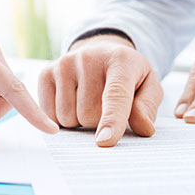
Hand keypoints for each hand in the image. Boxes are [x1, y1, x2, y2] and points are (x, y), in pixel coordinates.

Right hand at [38, 34, 162, 146]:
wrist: (101, 53)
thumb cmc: (127, 75)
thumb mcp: (148, 86)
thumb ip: (147, 107)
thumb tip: (143, 128)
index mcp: (121, 60)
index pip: (115, 95)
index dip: (111, 120)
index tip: (104, 141)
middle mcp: (88, 58)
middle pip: (89, 114)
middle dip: (98, 122)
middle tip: (105, 107)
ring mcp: (64, 64)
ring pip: (67, 118)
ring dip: (79, 122)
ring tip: (88, 102)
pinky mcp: (46, 73)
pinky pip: (49, 115)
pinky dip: (61, 119)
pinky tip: (72, 102)